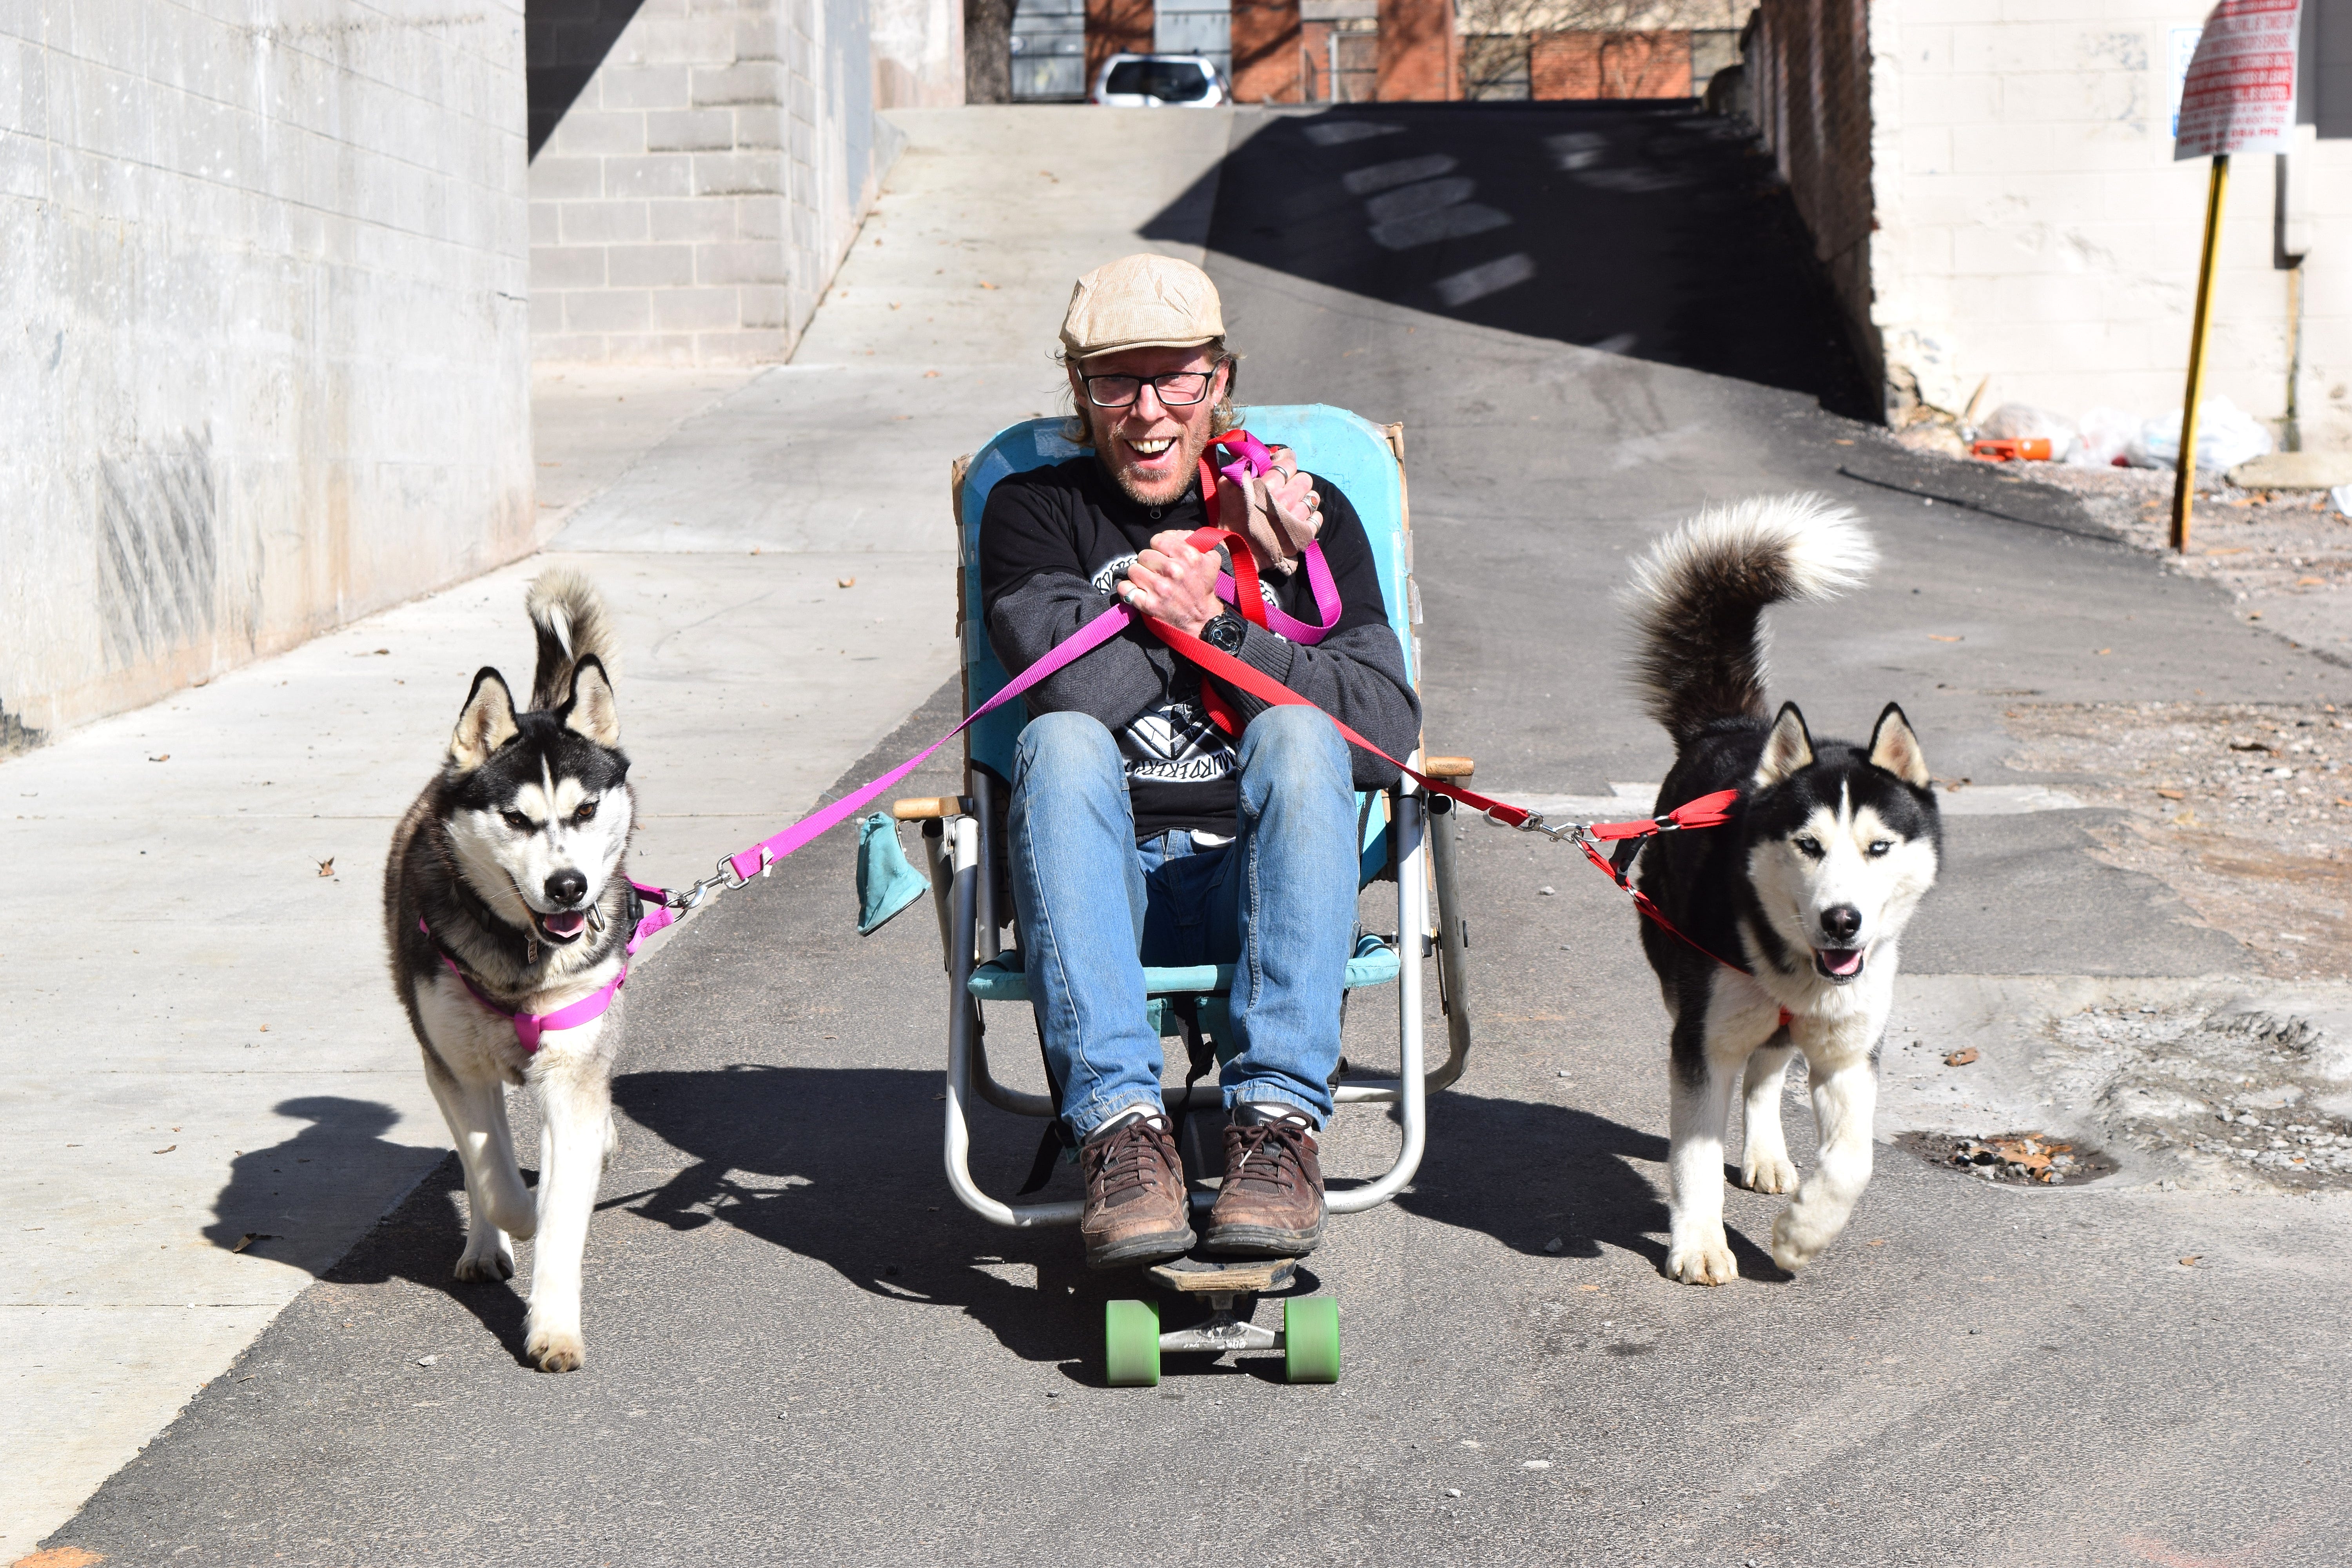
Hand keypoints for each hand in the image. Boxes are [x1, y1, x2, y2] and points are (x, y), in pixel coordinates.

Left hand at [1123, 531, 1222, 636]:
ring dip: (1139, 575)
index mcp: (1188, 556)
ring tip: (1148, 581)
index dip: (1158, 547)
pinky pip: (1125, 588)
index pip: (1157, 539)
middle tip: (1157, 571)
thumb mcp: (1210, 559)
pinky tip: (1136, 591)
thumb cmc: (1203, 587)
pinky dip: (1127, 590)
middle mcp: (1173, 570)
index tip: (1162, 556)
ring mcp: (1160, 588)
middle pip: (1143, 554)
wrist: (1202, 618)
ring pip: (1133, 569)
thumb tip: (1175, 534)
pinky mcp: (1149, 604)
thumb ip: (1194, 540)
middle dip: (1149, 562)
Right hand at [1216, 445, 1321, 570]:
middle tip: (1288, 489)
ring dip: (1304, 499)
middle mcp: (1284, 499)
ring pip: (1313, 497)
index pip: (1289, 463)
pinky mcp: (1302, 535)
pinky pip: (1317, 518)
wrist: (1234, 551)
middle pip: (1305, 479)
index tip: (1283, 468)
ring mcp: (1295, 518)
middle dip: (1296, 482)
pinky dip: (1312, 516)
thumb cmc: (1229, 517)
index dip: (1286, 463)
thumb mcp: (1227, 485)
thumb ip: (1242, 466)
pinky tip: (1302, 517)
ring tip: (1294, 504)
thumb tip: (1257, 455)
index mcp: (1267, 485)